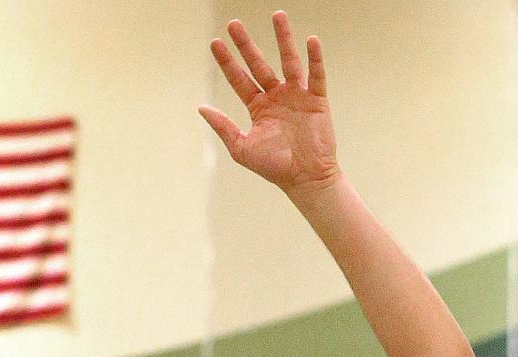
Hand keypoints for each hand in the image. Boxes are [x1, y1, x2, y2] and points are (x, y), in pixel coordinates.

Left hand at [199, 12, 338, 197]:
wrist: (306, 180)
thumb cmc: (274, 167)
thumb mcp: (242, 147)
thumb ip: (223, 127)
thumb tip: (201, 108)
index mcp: (258, 107)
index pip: (239, 79)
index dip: (227, 62)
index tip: (215, 42)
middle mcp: (276, 97)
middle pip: (259, 64)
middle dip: (246, 45)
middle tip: (233, 24)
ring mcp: (297, 96)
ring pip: (288, 61)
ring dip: (283, 39)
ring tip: (277, 15)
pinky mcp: (317, 100)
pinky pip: (316, 75)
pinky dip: (315, 58)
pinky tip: (311, 40)